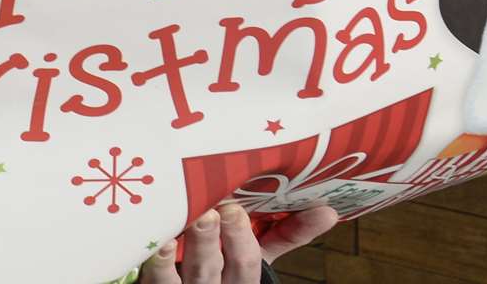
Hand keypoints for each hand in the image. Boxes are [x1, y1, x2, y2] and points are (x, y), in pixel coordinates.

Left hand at [138, 201, 339, 283]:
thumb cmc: (225, 271)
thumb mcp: (256, 259)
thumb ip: (287, 235)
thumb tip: (329, 210)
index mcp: (241, 280)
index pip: (249, 263)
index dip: (243, 240)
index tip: (235, 210)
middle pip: (222, 268)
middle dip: (224, 241)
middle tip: (221, 210)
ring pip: (193, 273)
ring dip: (194, 246)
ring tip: (195, 219)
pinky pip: (157, 280)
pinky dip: (158, 262)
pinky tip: (158, 243)